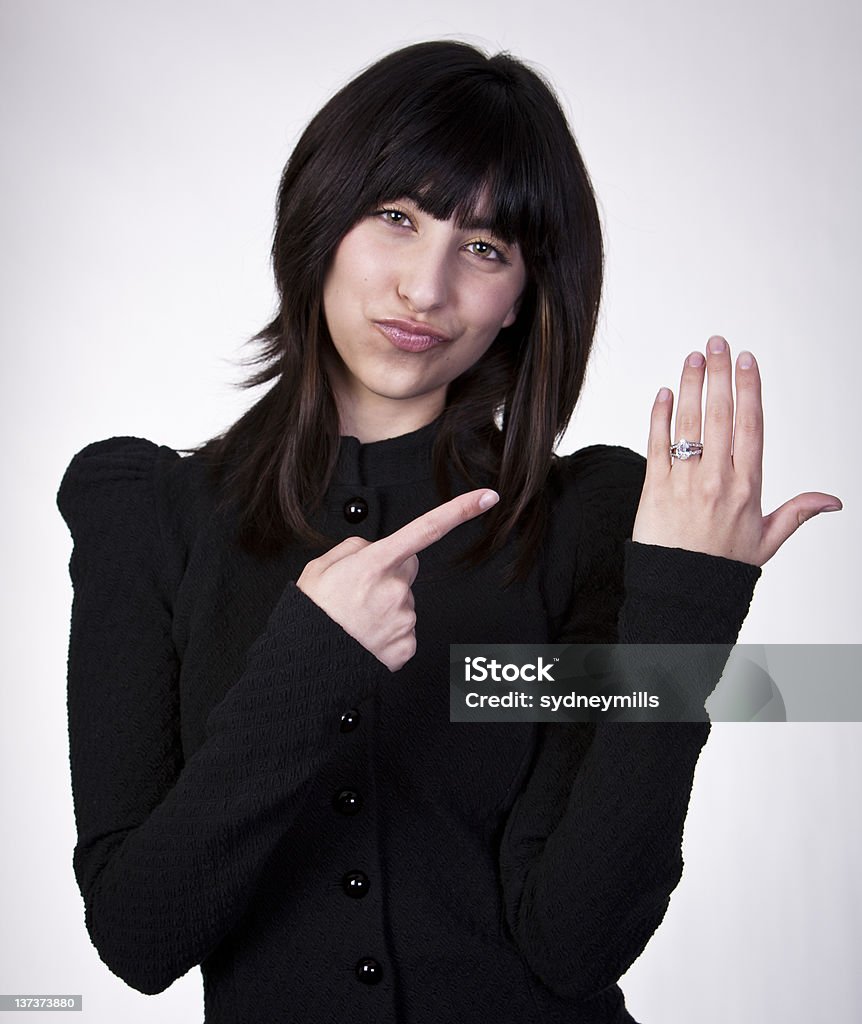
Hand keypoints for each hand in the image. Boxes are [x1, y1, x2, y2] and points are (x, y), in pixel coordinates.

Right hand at [297, 489, 499, 670]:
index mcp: (376, 563)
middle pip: (408, 568)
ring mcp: (405, 619)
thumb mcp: (321, 566)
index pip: (427, 529)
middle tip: (360, 591)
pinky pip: (404, 630)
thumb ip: (354, 547)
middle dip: (390, 573)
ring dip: (386, 606)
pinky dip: (388, 632)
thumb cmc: (313, 614)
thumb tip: (373, 549)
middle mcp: (396, 589)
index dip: (460, 511)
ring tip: (357, 618)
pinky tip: (367, 636)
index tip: (486, 498)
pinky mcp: (407, 645)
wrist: (307, 661)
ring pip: (405, 601)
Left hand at [632, 336, 841, 566]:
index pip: (751, 426)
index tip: (747, 361)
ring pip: (688, 425)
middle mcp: (717, 479)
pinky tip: (663, 393)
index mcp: (747, 486)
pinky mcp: (654, 489)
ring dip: (690, 386)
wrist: (680, 590)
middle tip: (717, 342)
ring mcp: (684, 482)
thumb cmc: (721, 565)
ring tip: (693, 357)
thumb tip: (833, 501)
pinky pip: (657, 445)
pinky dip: (658, 417)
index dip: (750, 390)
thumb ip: (797, 513)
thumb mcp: (767, 541)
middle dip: (720, 375)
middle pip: (720, 416)